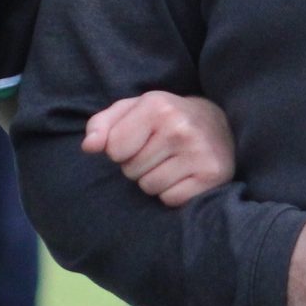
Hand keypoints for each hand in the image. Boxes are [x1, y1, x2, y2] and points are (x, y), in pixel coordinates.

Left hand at [83, 92, 235, 205]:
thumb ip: (101, 125)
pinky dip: (172, 192)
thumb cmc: (163, 118)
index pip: (113, 149)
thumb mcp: (131, 110)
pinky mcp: (212, 175)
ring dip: (154, 180)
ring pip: (149, 187)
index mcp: (157, 106)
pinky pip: (170, 199)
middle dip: (138, 164)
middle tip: (159, 150)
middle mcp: (180, 127)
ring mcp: (199, 152)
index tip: (138, 139)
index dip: (120, 149)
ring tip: (171, 162)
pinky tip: (184, 174)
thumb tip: (89, 146)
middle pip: (131, 170)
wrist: (216, 123)